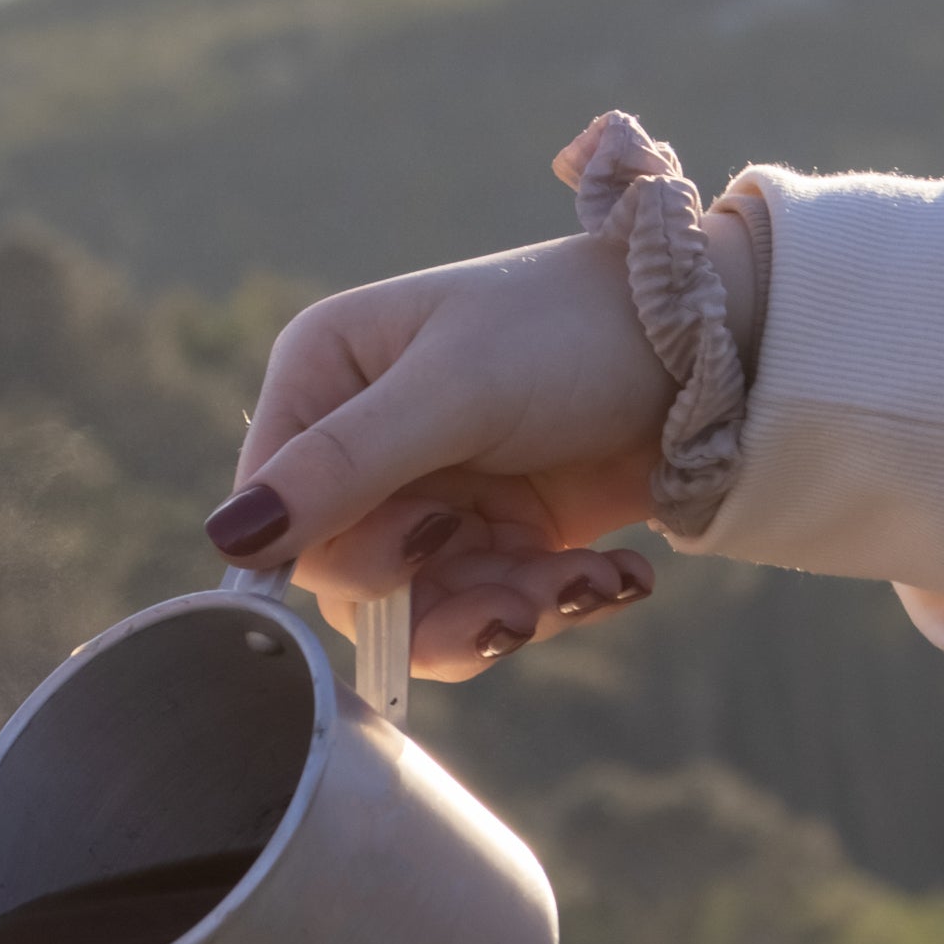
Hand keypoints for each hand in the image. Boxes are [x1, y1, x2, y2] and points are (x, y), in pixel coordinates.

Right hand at [200, 137, 761, 677]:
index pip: (277, 512)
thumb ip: (344, 466)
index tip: (433, 536)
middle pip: (353, 580)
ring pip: (425, 612)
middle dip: (447, 597)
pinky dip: (554, 606)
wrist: (717, 345)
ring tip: (594, 583)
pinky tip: (616, 574)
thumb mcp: (456, 391)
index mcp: (325, 376)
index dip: (347, 552)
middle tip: (529, 586)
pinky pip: (489, 611)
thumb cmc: (575, 330)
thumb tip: (227, 540)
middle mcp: (365, 441)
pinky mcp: (499, 536)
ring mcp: (433, 494)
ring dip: (512, 613)